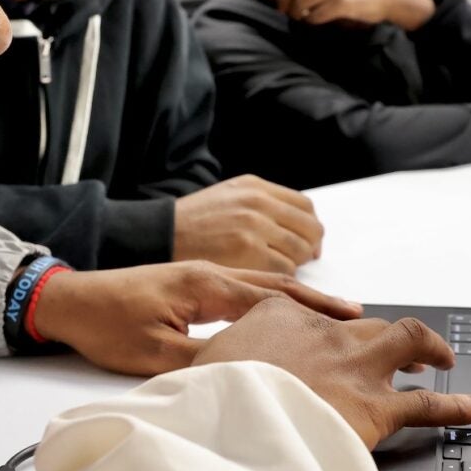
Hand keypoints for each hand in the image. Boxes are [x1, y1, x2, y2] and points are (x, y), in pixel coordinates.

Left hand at [32, 261, 362, 376]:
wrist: (69, 300)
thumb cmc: (105, 323)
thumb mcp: (155, 354)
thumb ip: (204, 361)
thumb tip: (246, 371)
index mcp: (205, 284)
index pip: (272, 299)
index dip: (313, 312)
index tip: (347, 322)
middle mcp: (208, 272)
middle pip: (276, 285)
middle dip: (318, 302)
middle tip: (357, 315)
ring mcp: (200, 275)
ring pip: (261, 284)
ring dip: (298, 298)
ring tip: (333, 312)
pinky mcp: (190, 283)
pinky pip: (244, 287)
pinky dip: (272, 298)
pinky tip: (283, 311)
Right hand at [174, 174, 324, 274]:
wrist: (159, 237)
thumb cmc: (191, 225)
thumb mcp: (227, 197)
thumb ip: (261, 206)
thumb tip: (296, 229)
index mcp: (255, 187)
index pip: (304, 207)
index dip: (310, 229)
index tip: (310, 244)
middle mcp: (258, 202)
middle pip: (309, 229)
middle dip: (308, 250)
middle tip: (300, 265)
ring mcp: (254, 226)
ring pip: (300, 252)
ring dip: (294, 266)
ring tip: (274, 276)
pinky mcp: (248, 251)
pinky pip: (284, 270)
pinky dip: (279, 280)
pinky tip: (263, 283)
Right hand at [193, 298, 470, 448]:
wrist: (228, 415)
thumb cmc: (209, 392)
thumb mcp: (200, 363)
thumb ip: (217, 361)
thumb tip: (207, 376)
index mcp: (278, 315)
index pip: (306, 316)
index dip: (321, 334)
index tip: (319, 346)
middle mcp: (325, 332)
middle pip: (365, 325)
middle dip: (384, 334)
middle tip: (398, 349)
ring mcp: (354, 366)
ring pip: (408, 341)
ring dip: (429, 348)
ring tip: (443, 358)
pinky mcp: (376, 406)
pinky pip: (429, 405)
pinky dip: (458, 406)